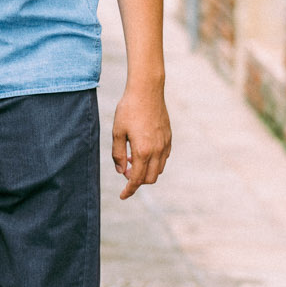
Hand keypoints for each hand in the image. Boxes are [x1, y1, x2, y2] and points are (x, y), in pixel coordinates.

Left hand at [111, 81, 170, 198]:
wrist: (147, 91)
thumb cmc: (128, 109)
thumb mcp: (117, 131)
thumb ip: (117, 154)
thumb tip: (121, 171)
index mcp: (142, 151)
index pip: (136, 179)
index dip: (129, 190)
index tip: (122, 196)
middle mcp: (157, 151)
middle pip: (149, 178)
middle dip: (137, 181)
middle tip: (125, 171)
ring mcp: (165, 145)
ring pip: (158, 170)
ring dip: (145, 171)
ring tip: (131, 158)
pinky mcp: (169, 138)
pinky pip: (163, 158)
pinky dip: (153, 162)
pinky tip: (142, 151)